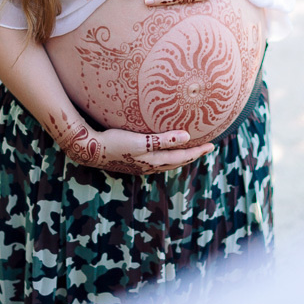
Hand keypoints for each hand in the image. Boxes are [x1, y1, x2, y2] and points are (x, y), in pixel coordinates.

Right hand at [96, 127, 214, 174]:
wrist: (91, 151)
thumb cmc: (115, 142)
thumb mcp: (140, 141)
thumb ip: (163, 139)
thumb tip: (186, 136)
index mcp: (154, 162)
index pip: (182, 157)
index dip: (197, 151)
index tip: (212, 145)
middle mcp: (150, 166)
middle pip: (177, 162)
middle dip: (192, 155)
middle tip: (206, 147)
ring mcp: (142, 166)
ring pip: (168, 163)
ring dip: (181, 157)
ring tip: (190, 149)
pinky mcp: (134, 162)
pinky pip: (159, 160)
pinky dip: (169, 156)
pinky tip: (165, 151)